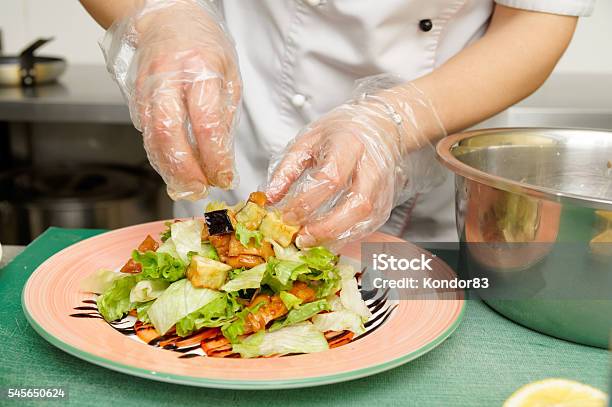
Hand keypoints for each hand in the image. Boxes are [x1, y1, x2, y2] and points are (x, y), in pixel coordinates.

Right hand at [104, 0, 240, 199]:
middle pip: (169, 132)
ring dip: (169, 169)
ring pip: (152, 137)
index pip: (206, 123)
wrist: (166, 19)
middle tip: (200, 189)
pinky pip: (146, 134)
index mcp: (200, 69)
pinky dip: (160, 156)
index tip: (224, 176)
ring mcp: (147, 88)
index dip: (214, 157)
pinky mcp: (135, 98)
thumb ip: (225, 114)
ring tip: (188, 188)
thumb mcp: (229, 73)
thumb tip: (222, 156)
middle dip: (185, 169)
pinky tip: (174, 169)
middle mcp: (168, 79)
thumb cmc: (203, 44)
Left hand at [265, 78, 445, 247]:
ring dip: (335, 237)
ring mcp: (384, 187)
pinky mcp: (387, 203)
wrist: (380, 127)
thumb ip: (287, 168)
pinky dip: (346, 238)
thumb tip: (271, 198)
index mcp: (349, 144)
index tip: (285, 215)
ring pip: (365, 220)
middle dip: (326, 227)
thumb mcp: (308, 140)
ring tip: (309, 242)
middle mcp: (373, 167)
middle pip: (357, 204)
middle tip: (300, 238)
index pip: (331, 178)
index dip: (307, 201)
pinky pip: (368, 227)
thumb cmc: (342, 132)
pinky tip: (326, 240)